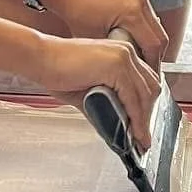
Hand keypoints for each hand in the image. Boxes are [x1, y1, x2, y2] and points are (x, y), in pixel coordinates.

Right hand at [32, 35, 161, 152]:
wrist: (40, 58)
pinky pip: (133, 98)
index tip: (144, 125)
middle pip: (150, 87)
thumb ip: (106, 102)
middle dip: (148, 114)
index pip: (144, 81)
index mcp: (121, 53)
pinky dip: (135, 118)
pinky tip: (133, 131)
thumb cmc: (56, 70)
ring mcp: (123, 57)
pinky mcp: (116, 66)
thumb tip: (118, 122)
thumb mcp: (88, 90)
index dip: (147, 105)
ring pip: (145, 94)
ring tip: (140, 139)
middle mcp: (126, 52)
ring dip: (144, 120)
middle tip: (143, 136)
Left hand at [41, 0, 165, 70]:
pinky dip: (146, 38)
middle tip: (148, 76)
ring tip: (142, 65)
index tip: (148, 80)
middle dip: (155, 59)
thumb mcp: (97, 42)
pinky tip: (137, 49)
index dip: (152, 66)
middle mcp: (140, 3)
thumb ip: (117, 57)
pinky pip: (150, 23)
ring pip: (157, 31)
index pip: (154, 46)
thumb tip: (130, 75)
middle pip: (160, 39)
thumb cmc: (78, 14)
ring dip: (152, 49)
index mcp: (132, 12)